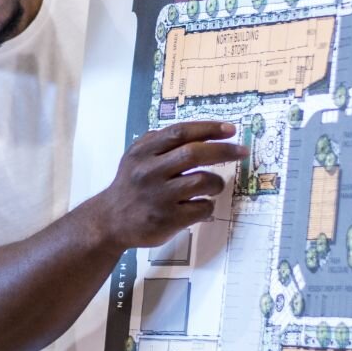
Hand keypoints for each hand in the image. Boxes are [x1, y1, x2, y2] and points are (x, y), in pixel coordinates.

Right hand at [91, 121, 247, 250]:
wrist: (109, 221)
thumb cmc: (130, 186)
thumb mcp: (135, 156)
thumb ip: (159, 141)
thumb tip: (200, 131)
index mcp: (143, 152)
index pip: (180, 132)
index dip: (208, 128)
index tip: (230, 130)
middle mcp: (149, 172)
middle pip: (194, 154)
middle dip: (224, 151)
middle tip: (241, 151)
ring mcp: (159, 197)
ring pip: (202, 181)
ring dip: (217, 182)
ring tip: (214, 185)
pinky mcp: (167, 219)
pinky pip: (202, 208)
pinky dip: (208, 205)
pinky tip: (201, 204)